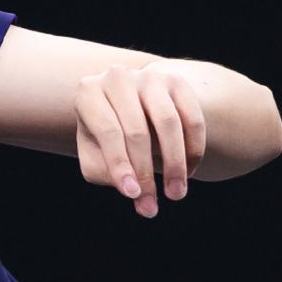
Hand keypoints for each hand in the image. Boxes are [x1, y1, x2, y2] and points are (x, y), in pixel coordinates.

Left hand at [74, 63, 205, 217]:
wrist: (133, 104)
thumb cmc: (108, 136)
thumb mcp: (96, 154)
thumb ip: (107, 173)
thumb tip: (135, 193)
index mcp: (88, 92)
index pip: (108, 132)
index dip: (121, 166)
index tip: (132, 195)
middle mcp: (117, 77)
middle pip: (137, 131)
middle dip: (146, 173)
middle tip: (152, 205)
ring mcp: (149, 76)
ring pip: (169, 123)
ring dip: (175, 164)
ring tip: (176, 194)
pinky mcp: (177, 81)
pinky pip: (192, 120)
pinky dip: (193, 150)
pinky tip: (188, 172)